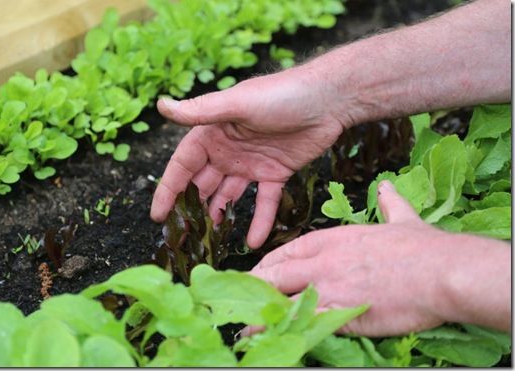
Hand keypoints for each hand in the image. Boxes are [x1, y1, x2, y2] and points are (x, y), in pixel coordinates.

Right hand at [151, 67, 351, 247]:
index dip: (169, 189)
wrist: (329, 100)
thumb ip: (201, 111)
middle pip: (203, 184)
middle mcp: (228, 150)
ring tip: (210, 242)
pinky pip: (264, 202)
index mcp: (214, 133)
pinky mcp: (276, 173)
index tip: (158, 215)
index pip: (184, 165)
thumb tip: (161, 106)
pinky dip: (259, 221)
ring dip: (220, 217)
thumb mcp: (238, 103)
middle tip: (182, 236)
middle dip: (191, 208)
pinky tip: (252, 242)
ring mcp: (252, 164)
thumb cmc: (281, 94)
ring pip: (229, 196)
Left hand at [250, 181, 510, 335]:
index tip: (259, 272)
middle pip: (276, 273)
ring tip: (244, 323)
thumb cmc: (422, 247)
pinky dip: (283, 328)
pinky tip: (267, 336)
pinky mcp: (340, 312)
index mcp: (333, 238)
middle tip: (242, 298)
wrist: (442, 271)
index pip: (288, 250)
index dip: (269, 263)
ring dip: (261, 310)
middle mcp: (323, 260)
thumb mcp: (401, 219)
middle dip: (256, 286)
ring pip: (282, 297)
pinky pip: (303, 321)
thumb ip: (389, 203)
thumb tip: (386, 187)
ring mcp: (329, 286)